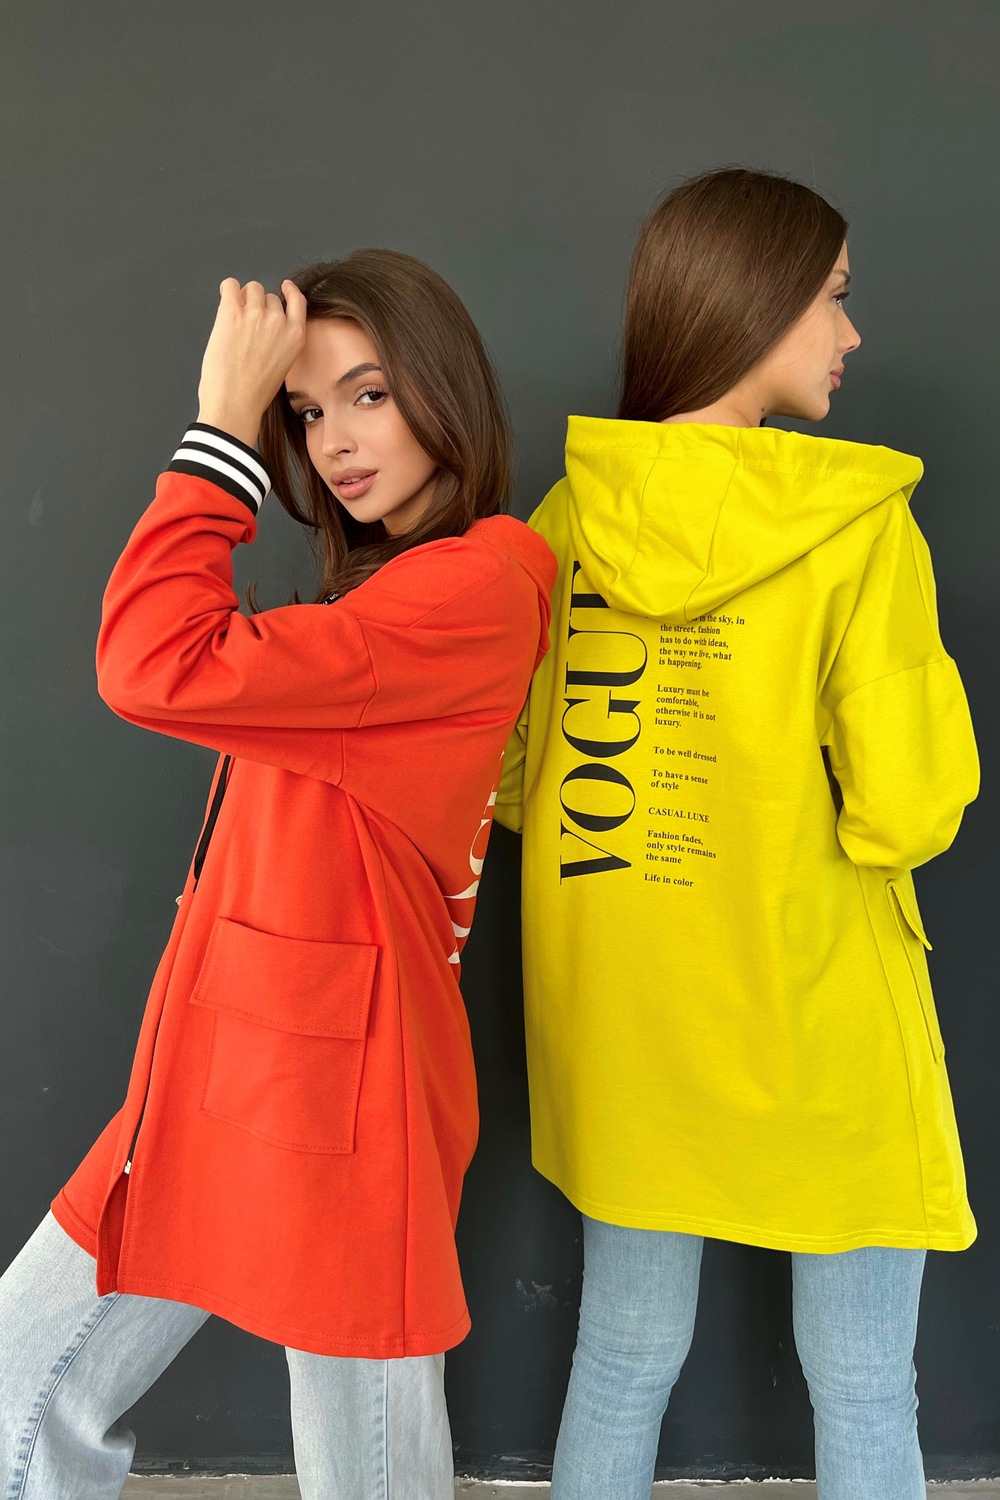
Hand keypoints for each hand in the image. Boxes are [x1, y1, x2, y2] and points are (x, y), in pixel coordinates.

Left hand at [196, 278, 306, 447]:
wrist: (235, 405)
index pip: (298, 301)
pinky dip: (227, 290)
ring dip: (243, 298)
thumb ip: (279, 342)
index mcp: (295, 337)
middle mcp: (278, 322)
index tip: (285, 287)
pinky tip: (225, 300)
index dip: (289, 292)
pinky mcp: (231, 313)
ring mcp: (255, 315)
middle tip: (247, 323)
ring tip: (234, 316)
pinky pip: (230, 285)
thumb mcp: (281, 367)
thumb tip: (263, 326)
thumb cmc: (254, 395)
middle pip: (269, 296)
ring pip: (251, 289)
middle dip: (259, 305)